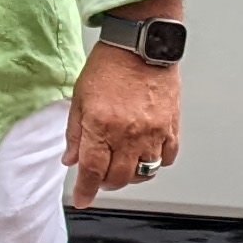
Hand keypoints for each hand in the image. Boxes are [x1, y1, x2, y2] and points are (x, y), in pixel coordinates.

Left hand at [65, 36, 180, 210]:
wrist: (141, 42)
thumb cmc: (110, 63)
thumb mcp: (80, 96)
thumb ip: (74, 132)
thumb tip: (71, 158)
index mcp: (101, 125)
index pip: (92, 171)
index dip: (86, 191)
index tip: (84, 199)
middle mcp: (128, 134)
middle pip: (118, 178)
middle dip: (106, 183)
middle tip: (101, 176)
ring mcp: (153, 132)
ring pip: (144, 173)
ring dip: (131, 176)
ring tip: (123, 165)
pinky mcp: (171, 126)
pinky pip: (166, 158)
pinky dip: (156, 163)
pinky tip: (147, 154)